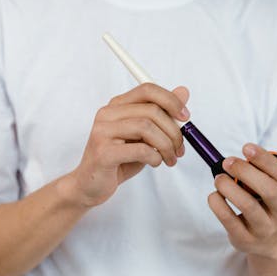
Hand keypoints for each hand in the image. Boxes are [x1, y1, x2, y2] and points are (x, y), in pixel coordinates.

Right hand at [70, 83, 189, 206]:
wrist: (90, 185)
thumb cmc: (118, 161)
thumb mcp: (144, 137)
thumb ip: (162, 115)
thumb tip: (183, 92)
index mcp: (117, 106)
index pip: (147, 90)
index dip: (171, 100)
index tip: (185, 117)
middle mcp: (107, 114)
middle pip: (151, 110)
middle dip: (174, 131)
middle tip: (180, 148)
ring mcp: (103, 132)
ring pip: (147, 128)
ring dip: (166, 146)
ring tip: (169, 158)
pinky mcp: (103, 152)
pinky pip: (140, 149)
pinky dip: (154, 157)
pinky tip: (154, 162)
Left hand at [207, 143, 276, 258]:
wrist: (270, 242)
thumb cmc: (272, 204)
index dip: (267, 161)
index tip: (247, 147)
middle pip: (270, 190)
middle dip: (246, 172)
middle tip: (228, 161)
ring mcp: (264, 229)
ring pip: (249, 206)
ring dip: (230, 188)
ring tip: (219, 178)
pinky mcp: (245, 239)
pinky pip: (230, 220)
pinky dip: (218, 205)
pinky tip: (214, 195)